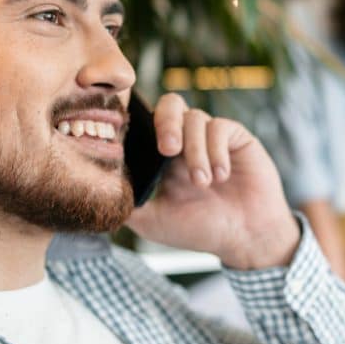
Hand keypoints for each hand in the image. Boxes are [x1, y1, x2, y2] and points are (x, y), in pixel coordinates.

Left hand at [127, 94, 298, 269]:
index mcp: (165, 156)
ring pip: (195, 118)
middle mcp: (188, 141)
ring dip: (196, 151)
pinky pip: (220, 127)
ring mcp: (212, 138)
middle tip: (168, 150)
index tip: (139, 146)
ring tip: (203, 182)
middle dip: (166, 122)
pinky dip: (216, 150)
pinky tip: (221, 175)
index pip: (147, 124)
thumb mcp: (155, 222)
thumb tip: (98, 193)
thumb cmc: (202, 230)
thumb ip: (129, 205)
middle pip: (170, 105)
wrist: (245, 238)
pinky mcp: (237, 138)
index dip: (140, 126)